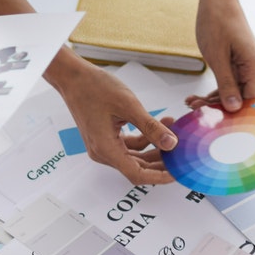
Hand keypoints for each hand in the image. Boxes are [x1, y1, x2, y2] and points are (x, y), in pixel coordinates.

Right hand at [48, 51, 175, 184]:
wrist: (73, 77)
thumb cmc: (94, 87)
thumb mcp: (128, 106)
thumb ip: (151, 127)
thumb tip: (171, 144)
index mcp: (105, 149)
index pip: (137, 175)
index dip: (159, 177)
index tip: (177, 173)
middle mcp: (102, 152)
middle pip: (137, 168)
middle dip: (161, 162)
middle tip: (181, 155)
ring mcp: (103, 146)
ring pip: (135, 157)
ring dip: (155, 148)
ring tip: (174, 134)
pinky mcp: (105, 138)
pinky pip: (129, 145)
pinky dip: (145, 138)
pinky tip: (160, 125)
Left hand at [195, 0, 254, 111]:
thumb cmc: (217, 20)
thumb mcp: (217, 56)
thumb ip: (226, 84)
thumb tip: (234, 107)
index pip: (249, 102)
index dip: (233, 114)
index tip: (213, 121)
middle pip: (241, 99)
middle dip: (218, 107)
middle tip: (194, 109)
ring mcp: (248, 66)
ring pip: (234, 93)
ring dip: (213, 100)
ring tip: (191, 103)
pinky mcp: (239, 63)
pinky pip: (230, 83)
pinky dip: (215, 90)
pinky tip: (198, 97)